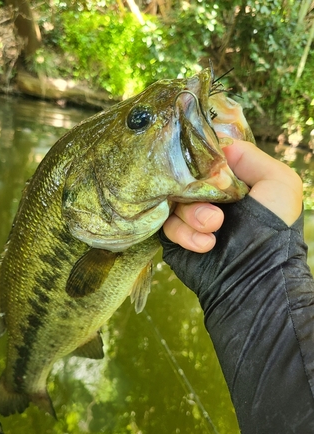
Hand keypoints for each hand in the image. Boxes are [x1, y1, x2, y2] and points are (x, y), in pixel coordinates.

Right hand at [163, 140, 302, 251]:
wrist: (255, 277)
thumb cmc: (274, 228)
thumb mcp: (279, 182)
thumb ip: (250, 156)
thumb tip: (218, 145)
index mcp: (231, 181)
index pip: (206, 158)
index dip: (202, 159)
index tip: (205, 165)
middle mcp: (209, 196)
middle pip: (185, 176)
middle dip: (199, 192)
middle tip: (217, 211)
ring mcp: (191, 217)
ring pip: (174, 200)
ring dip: (193, 215)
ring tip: (214, 228)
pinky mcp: (176, 237)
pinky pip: (167, 224)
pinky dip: (184, 233)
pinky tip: (205, 244)